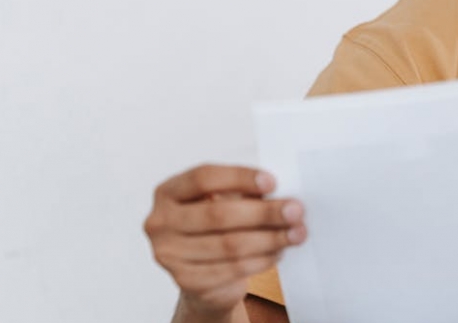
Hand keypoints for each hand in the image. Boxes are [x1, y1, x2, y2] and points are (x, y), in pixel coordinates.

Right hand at [144, 165, 306, 317]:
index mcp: (168, 192)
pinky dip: (262, 259)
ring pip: (229, 245)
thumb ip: (243, 193)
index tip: (273, 182)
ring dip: (270, 238)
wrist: (203, 273)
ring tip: (296, 233)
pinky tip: (279, 251)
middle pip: (218, 214)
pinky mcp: (185, 281)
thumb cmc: (216, 226)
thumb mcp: (223, 201)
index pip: (203, 178)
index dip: (239, 178)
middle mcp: (160, 222)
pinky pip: (232, 269)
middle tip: (296, 210)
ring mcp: (169, 254)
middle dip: (263, 212)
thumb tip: (282, 195)